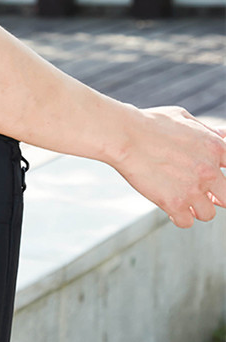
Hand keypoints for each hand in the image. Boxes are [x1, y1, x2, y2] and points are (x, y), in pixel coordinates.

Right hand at [113, 106, 225, 228]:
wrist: (125, 135)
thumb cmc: (151, 123)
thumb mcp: (184, 118)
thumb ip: (207, 131)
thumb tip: (222, 135)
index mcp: (215, 148)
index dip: (222, 175)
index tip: (212, 177)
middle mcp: (209, 171)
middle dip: (215, 197)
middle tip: (202, 193)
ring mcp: (192, 189)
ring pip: (208, 215)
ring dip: (196, 208)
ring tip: (182, 198)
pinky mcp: (173, 203)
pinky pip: (186, 222)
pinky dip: (178, 217)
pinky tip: (170, 206)